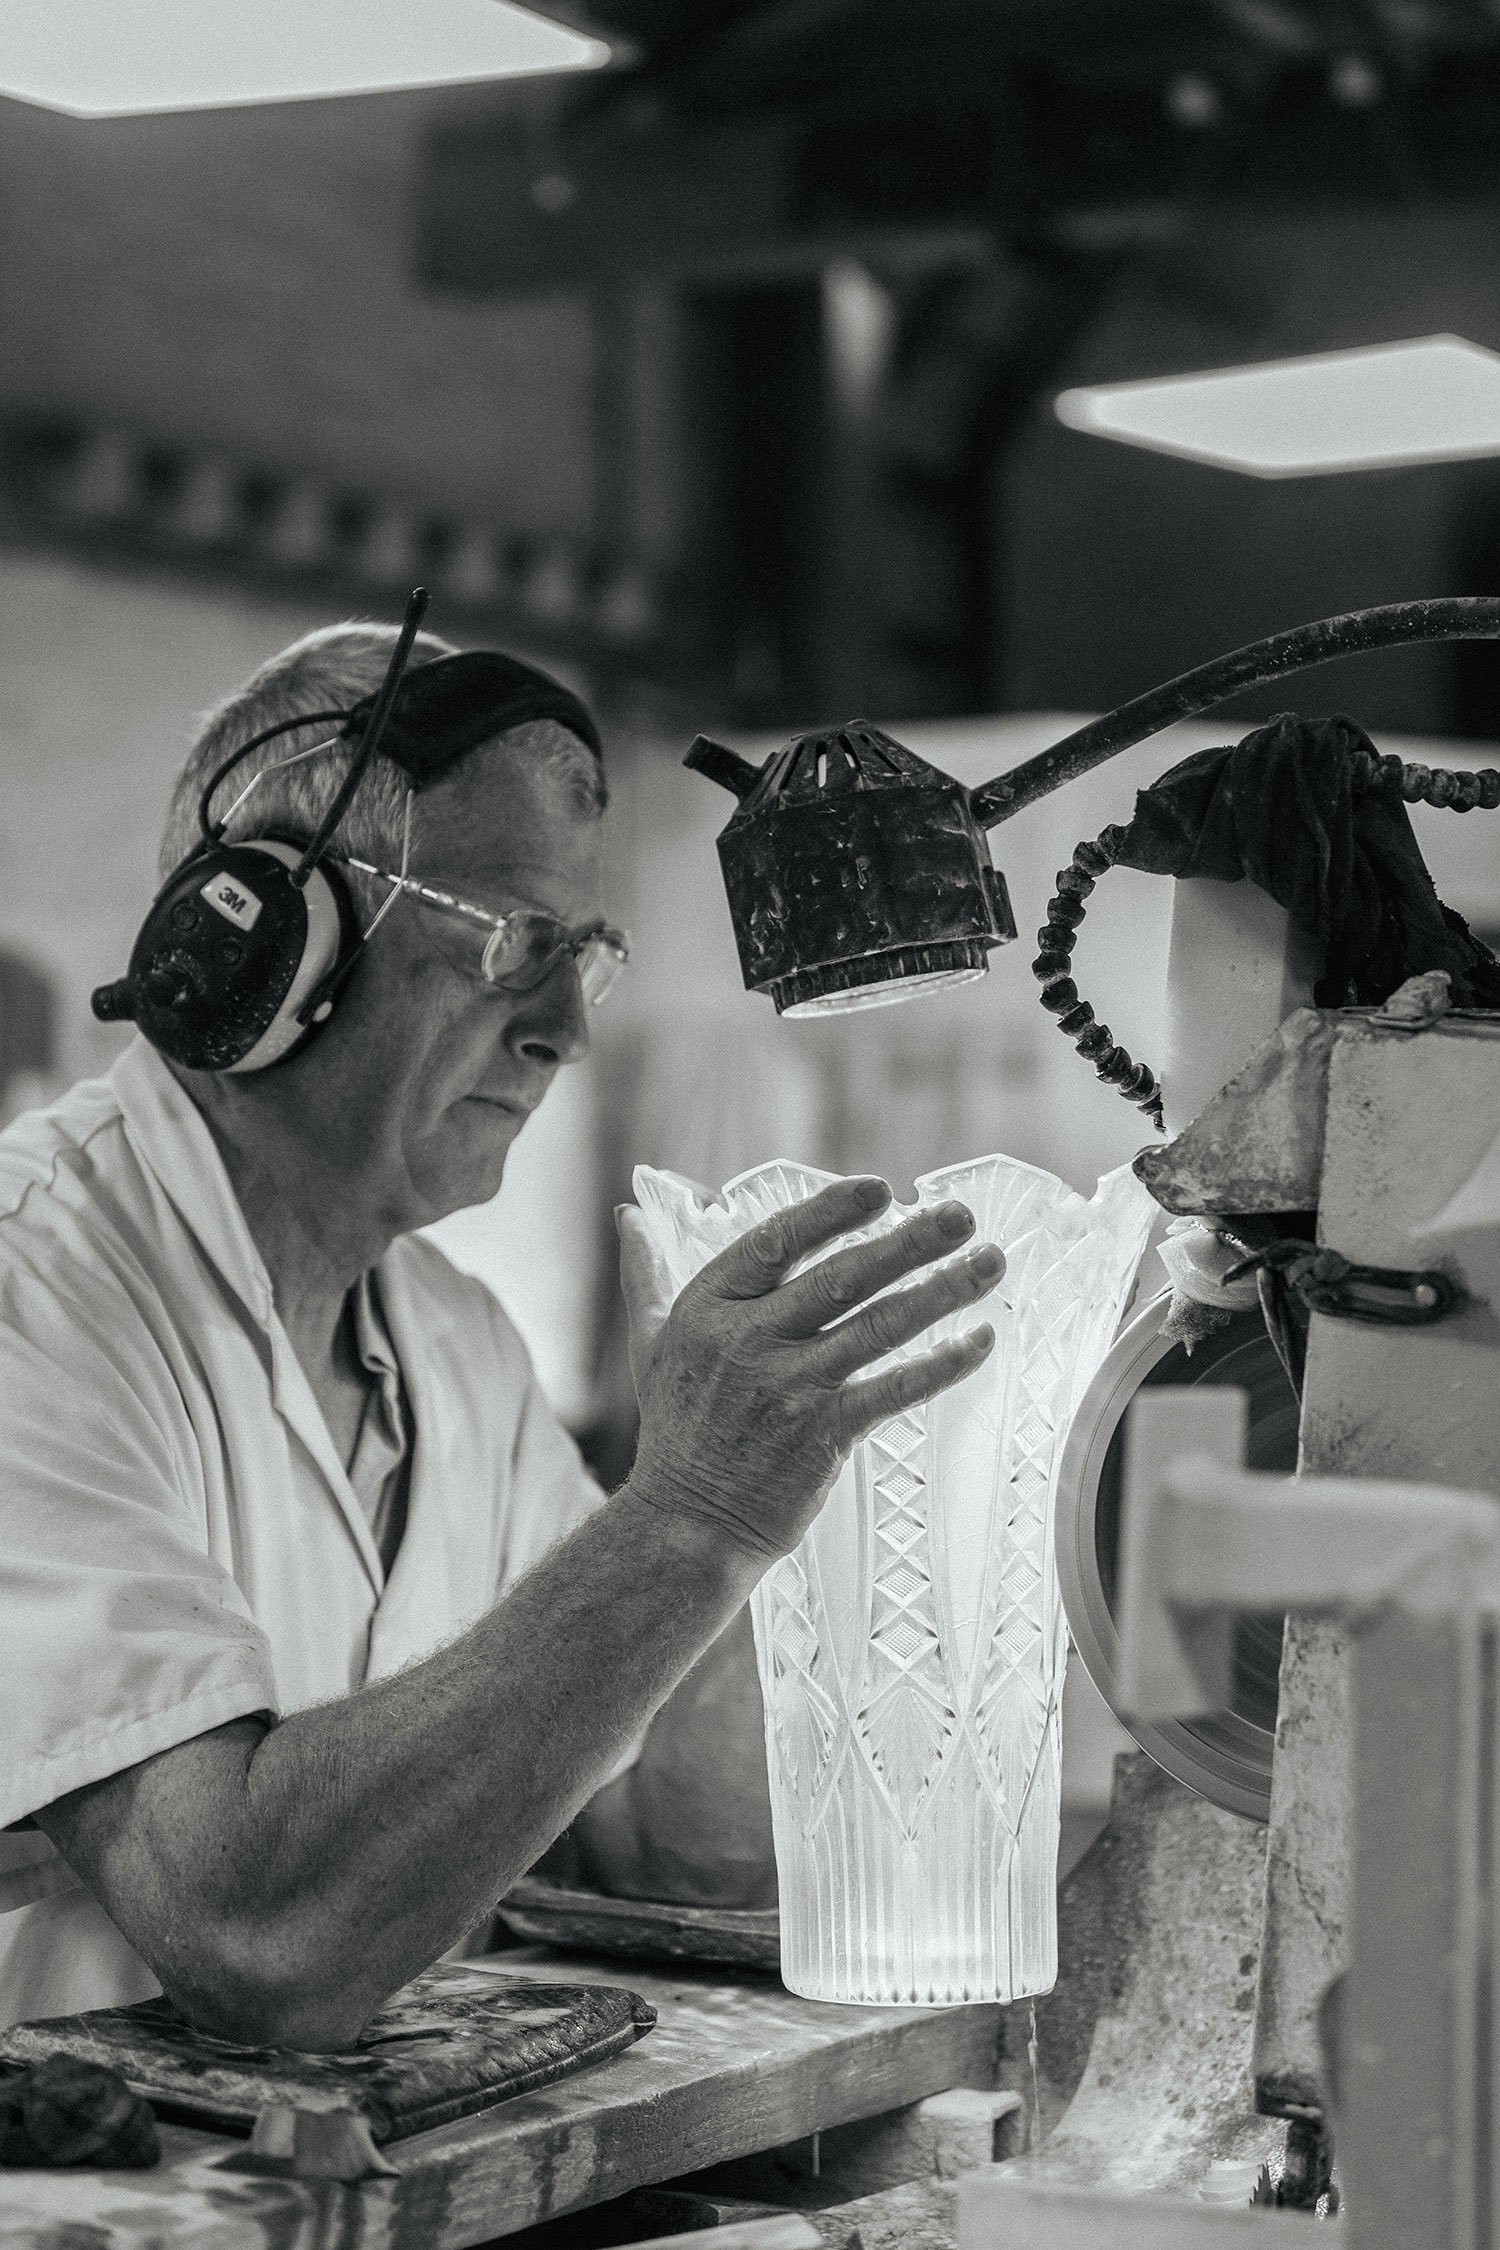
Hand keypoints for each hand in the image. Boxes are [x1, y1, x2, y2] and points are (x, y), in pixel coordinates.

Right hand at [619, 1178, 1004, 1563]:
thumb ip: (645, 1276)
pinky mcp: (824, 1434)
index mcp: (709, 1310)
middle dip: (910, 1241)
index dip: (830, 1212)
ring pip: (880, 1326)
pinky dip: (942, 1364)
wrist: (687, 1524)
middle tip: (961, 1215)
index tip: (879, 1189)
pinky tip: (979, 1341)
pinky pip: (895, 1389)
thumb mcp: (650, 1345)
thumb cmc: (678, 1429)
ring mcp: (789, 1389)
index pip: (776, 1242)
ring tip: (990, 1263)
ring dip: (942, 1292)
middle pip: (842, 1277)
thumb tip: (627, 1215)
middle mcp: (749, 1342)